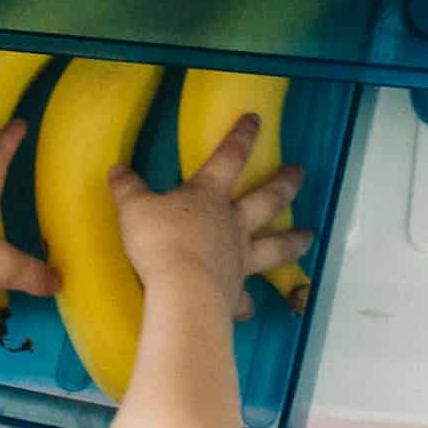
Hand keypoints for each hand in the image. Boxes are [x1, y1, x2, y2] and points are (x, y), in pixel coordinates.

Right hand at [108, 114, 308, 320]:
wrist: (182, 293)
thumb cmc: (160, 243)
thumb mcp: (135, 209)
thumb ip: (128, 189)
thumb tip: (117, 170)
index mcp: (209, 197)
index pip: (229, 157)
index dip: (241, 136)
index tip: (255, 120)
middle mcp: (232, 224)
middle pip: (267, 200)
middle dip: (285, 183)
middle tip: (301, 172)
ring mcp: (239, 258)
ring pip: (275, 247)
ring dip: (294, 241)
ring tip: (310, 236)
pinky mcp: (235, 292)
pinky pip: (244, 298)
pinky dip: (247, 303)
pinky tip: (250, 308)